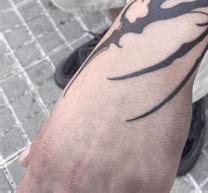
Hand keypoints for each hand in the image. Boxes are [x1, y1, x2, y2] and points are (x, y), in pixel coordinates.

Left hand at [17, 27, 192, 192]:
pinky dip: (148, 182)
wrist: (146, 58)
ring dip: (121, 186)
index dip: (55, 190)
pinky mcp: (151, 185)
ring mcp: (115, 189)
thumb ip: (44, 143)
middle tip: (106, 165)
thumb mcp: (64, 108)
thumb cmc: (106, 76)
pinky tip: (150, 157)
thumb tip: (26, 162)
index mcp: (48, 166)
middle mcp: (75, 184)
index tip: (70, 182)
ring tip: (129, 157)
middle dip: (89, 187)